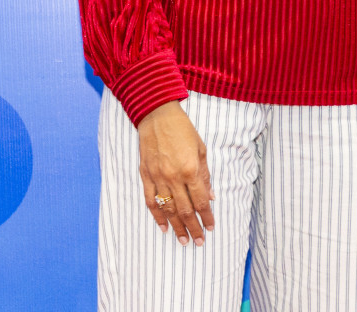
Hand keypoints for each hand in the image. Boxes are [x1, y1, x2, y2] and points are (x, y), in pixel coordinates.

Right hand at [137, 101, 214, 245]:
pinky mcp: (145, 176)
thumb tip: (210, 197)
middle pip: (185, 210)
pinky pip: (151, 201)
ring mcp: (158, 178)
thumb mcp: (201, 150)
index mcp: (190, 170)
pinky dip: (157, 216)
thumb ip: (205, 175)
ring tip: (183, 240)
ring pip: (168, 209)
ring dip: (177, 227)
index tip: (211, 227)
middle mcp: (173, 177)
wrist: (157, 115)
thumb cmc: (183, 130)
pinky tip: (163, 227)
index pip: (201, 201)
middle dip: (193, 228)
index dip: (207, 216)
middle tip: (199, 242)